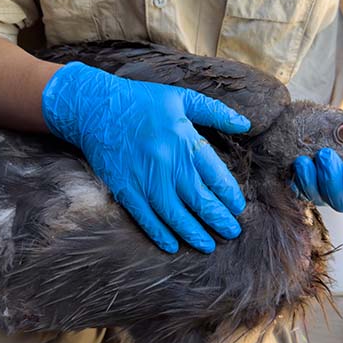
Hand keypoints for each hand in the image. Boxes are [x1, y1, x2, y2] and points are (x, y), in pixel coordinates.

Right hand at [42, 62, 251, 252]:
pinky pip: (146, 217)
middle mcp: (167, 161)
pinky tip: (173, 245)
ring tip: (208, 245)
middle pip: (199, 199)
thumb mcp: (182, 98)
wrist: (97, 107)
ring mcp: (145, 177)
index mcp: (184, 138)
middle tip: (232, 232)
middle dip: (218, 219)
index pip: (215, 175)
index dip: (229, 195)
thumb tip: (245, 124)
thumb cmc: (142, 100)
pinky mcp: (124, 187)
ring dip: (194, 233)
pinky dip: (160, 233)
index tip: (238, 208)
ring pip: (175, 214)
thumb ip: (216, 112)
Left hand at [292, 101, 342, 218]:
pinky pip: (303, 190)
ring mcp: (332, 192)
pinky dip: (298, 180)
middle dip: (332, 180)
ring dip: (310, 181)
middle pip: (342, 202)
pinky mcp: (314, 185)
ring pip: (320, 197)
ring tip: (303, 161)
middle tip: (326, 155)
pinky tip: (295, 165)